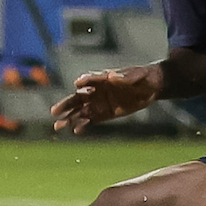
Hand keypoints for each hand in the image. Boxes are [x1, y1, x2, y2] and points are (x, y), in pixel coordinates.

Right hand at [50, 65, 164, 133]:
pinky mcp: (105, 113)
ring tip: (58, 126)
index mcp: (103, 78)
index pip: (89, 79)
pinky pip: (91, 120)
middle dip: (66, 104)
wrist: (151, 86)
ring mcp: (100, 102)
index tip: (77, 85)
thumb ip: (124, 76)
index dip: (83, 81)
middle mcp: (97, 90)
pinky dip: (82, 125)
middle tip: (54, 111)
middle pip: (77, 97)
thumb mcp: (137, 75)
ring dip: (69, 118)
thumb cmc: (143, 76)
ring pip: (80, 110)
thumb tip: (111, 76)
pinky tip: (75, 131)